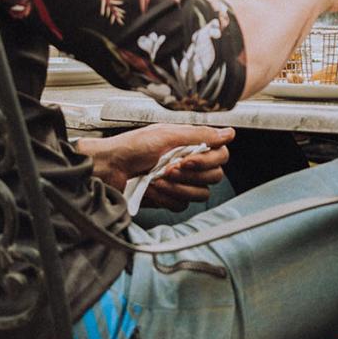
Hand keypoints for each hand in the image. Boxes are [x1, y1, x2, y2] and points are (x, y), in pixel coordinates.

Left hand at [84, 124, 234, 209]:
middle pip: (215, 176)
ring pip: (201, 194)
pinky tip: (152, 188)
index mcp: (192, 145)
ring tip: (157, 177)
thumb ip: (200, 134)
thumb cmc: (130, 147)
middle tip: (168, 168)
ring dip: (177, 186)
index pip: (221, 155)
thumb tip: (229, 133)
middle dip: (190, 174)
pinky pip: (181, 205)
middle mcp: (190, 163)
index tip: (187, 158)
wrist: (108, 168)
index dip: (208, 160)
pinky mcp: (170, 198)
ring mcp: (181, 183)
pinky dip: (165, 196)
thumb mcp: (166, 134)